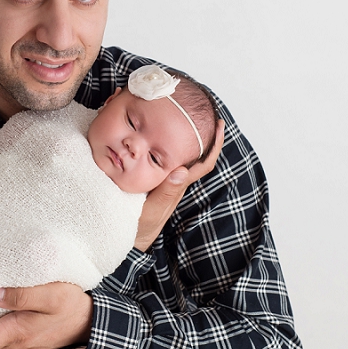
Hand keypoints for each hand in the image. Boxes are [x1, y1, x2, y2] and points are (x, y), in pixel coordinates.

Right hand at [134, 119, 224, 250]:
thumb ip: (166, 193)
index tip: (219, 125)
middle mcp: (175, 179)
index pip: (203, 163)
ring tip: (178, 113)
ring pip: (179, 153)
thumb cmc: (140, 228)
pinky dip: (163, 142)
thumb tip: (182, 170)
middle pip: (194, 152)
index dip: (214, 145)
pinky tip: (154, 132)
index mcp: (178, 184)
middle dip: (200, 131)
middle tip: (201, 109)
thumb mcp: (152, 211)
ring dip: (182, 134)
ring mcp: (165, 180)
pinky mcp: (153, 179)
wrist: (128, 239)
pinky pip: (163, 157)